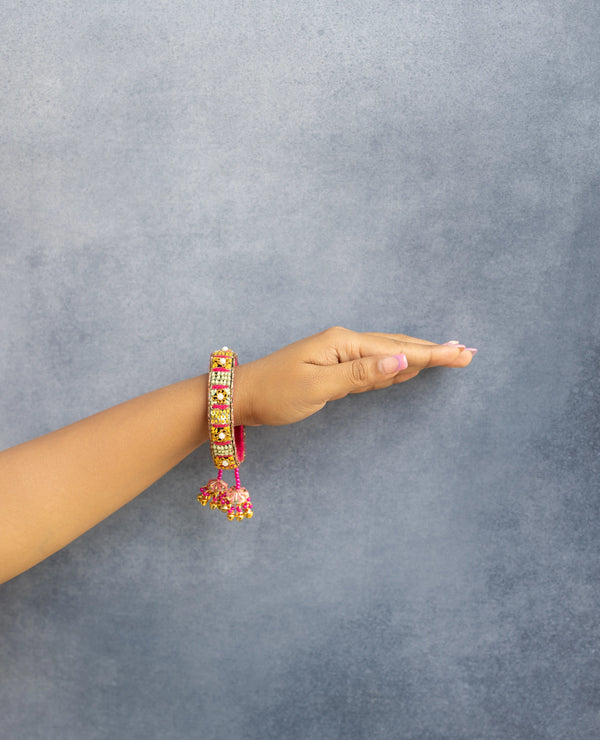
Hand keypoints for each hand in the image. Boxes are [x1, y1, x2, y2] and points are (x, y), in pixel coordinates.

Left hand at [234, 326, 475, 426]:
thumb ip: (361, 375)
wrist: (240, 396)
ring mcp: (339, 354)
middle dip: (433, 349)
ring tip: (449, 354)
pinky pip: (374, 364)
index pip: (397, 349)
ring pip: (388, 353)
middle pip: (397, 345)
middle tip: (467, 352)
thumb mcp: (318, 386)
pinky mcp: (333, 367)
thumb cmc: (274, 394)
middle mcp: (344, 343)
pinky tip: (408, 365)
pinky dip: (397, 364)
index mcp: (343, 344)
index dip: (433, 353)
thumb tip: (401, 360)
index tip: (463, 353)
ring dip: (419, 354)